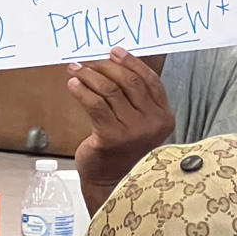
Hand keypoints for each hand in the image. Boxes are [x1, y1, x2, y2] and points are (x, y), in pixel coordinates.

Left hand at [69, 48, 173, 209]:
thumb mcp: (138, 124)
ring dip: (89, 76)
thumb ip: (134, 100)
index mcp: (163, 118)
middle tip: (86, 61)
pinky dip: (82, 91)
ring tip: (75, 70)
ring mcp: (133, 131)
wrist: (111, 183)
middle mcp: (152, 124)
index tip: (114, 52)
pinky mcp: (112, 137)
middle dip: (105, 67)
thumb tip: (112, 65)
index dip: (132, 63)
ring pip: (110, 91)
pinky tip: (73, 85)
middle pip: (129, 82)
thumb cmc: (122, 151)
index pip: (150, 81)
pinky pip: (95, 104)